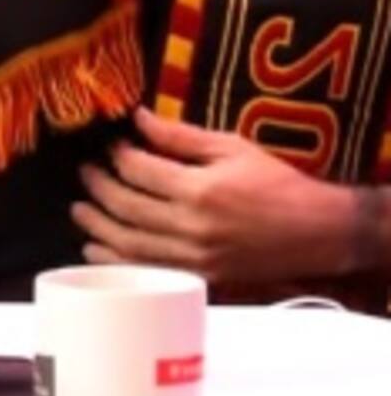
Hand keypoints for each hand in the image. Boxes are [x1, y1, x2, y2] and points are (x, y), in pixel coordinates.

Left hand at [72, 106, 353, 283]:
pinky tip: (98, 250)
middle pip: (128, 208)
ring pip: (131, 245)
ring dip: (99, 228)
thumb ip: (179, 135)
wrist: (316, 232)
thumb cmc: (274, 182)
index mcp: (199, 190)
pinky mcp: (200, 278)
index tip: (110, 145)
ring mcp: (194, 258)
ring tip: (79, 211)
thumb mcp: (229, 146)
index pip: (139, 171)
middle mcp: (192, 227)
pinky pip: (148, 272)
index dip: (118, 155)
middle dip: (99, 188)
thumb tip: (137, 116)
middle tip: (85, 173)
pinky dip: (119, 261)